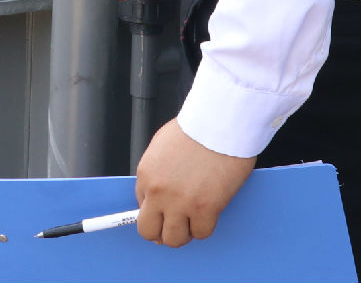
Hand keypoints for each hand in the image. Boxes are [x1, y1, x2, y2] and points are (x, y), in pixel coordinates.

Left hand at [134, 119, 255, 247]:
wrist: (220, 121)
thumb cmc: (196, 128)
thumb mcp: (162, 147)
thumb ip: (157, 173)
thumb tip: (157, 195)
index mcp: (146, 175)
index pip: (141, 208)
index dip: (155, 212)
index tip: (163, 213)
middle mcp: (159, 193)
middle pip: (149, 231)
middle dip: (161, 231)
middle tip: (174, 224)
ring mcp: (181, 203)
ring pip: (174, 239)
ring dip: (183, 233)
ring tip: (192, 220)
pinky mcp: (205, 208)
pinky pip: (201, 233)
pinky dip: (204, 227)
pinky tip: (209, 213)